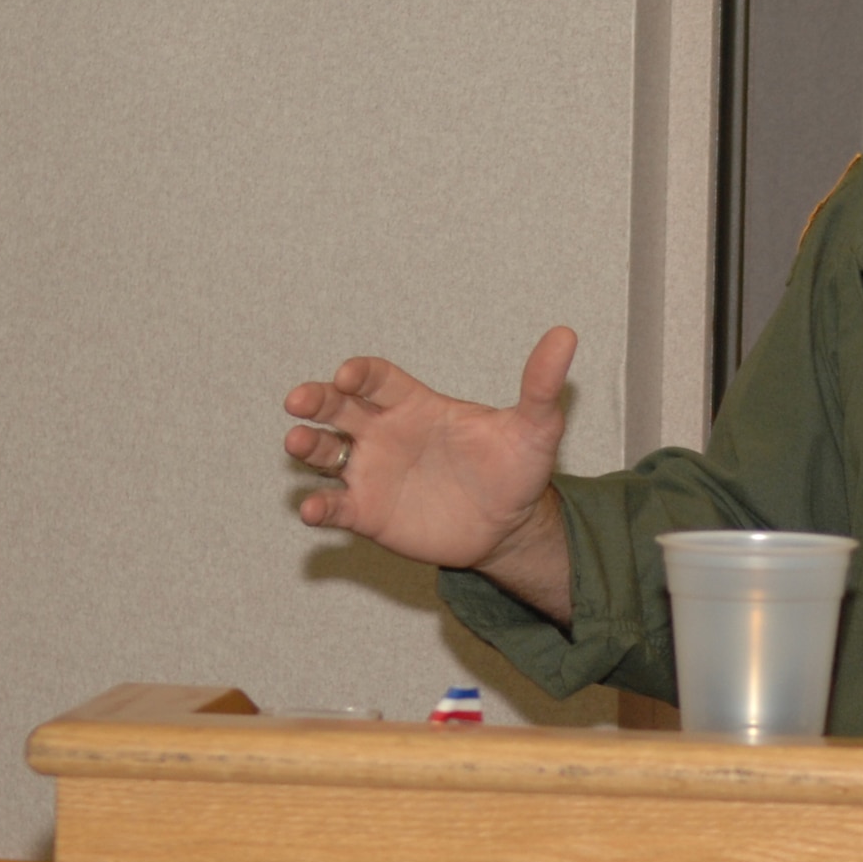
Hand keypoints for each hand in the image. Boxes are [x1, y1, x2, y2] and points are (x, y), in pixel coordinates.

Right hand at [283, 327, 576, 618]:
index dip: (359, 374)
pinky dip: (318, 508)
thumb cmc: (516, 469)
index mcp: (414, 404)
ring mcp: (372, 473)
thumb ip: (541, 385)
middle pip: (336, 407)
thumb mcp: (533, 428)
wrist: (510, 525)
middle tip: (298, 399)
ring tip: (295, 442)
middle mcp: (384, 433)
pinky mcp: (367, 513)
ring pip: (324, 452)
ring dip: (306, 445)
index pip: (377, 379)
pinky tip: (312, 510)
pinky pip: (334, 507)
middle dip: (315, 399)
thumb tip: (566, 335)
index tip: (348, 375)